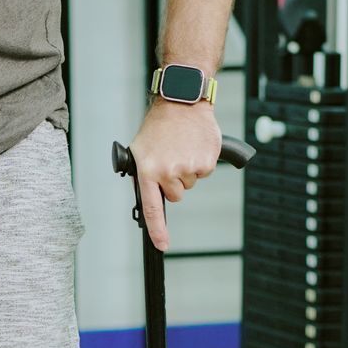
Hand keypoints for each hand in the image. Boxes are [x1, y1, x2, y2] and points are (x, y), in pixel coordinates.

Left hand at [127, 99, 222, 249]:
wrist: (182, 102)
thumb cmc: (159, 126)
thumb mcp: (140, 149)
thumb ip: (144, 175)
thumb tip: (147, 198)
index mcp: (148, 171)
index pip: (153, 208)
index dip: (157, 230)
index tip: (162, 245)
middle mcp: (168, 172)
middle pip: (176, 195)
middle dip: (174, 182)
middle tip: (171, 158)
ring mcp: (189, 167)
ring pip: (190, 183)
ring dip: (187, 169)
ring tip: (181, 147)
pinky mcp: (207, 162)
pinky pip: (203, 172)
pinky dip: (201, 161)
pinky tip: (193, 145)